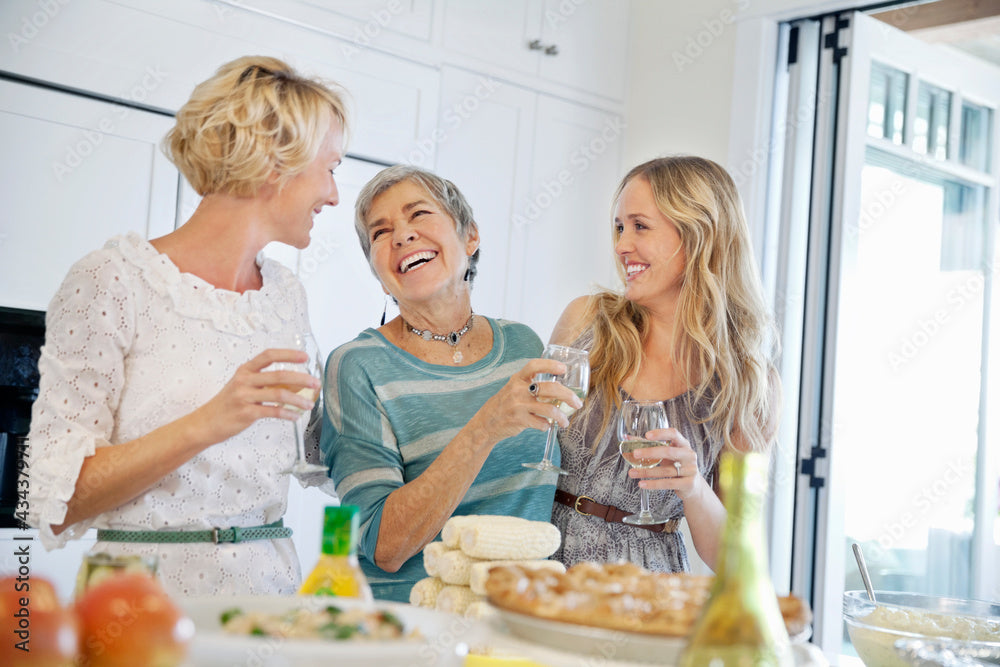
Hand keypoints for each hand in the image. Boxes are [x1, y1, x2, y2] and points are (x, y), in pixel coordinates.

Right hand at [186, 348, 321, 446]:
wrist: (206, 422)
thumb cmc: (228, 403)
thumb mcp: (243, 386)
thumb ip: (264, 382)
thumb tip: (294, 382)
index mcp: (245, 370)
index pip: (269, 355)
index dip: (288, 354)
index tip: (305, 357)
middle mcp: (244, 380)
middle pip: (278, 374)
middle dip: (301, 378)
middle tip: (316, 383)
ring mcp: (244, 396)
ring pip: (278, 394)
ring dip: (298, 399)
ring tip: (309, 405)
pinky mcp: (246, 413)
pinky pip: (273, 411)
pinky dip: (287, 414)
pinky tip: (295, 416)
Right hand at [471, 358, 581, 442]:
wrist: (486, 422)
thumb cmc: (505, 404)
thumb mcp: (514, 388)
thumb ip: (531, 385)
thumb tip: (559, 388)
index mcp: (518, 379)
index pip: (534, 366)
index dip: (550, 365)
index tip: (563, 368)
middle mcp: (518, 390)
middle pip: (550, 388)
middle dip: (568, 395)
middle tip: (577, 402)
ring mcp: (518, 405)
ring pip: (549, 409)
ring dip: (561, 417)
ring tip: (565, 422)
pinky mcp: (519, 420)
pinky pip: (541, 423)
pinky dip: (547, 426)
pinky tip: (546, 426)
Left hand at [626, 428, 701, 499]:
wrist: (693, 486)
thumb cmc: (677, 465)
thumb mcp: (667, 454)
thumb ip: (649, 445)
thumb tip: (627, 439)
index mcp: (683, 444)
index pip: (673, 434)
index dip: (660, 434)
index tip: (646, 435)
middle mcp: (689, 455)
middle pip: (669, 452)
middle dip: (650, 452)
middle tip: (635, 454)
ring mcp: (690, 470)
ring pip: (665, 470)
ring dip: (647, 471)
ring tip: (632, 473)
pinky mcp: (688, 483)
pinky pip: (668, 483)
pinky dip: (653, 484)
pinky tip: (642, 484)